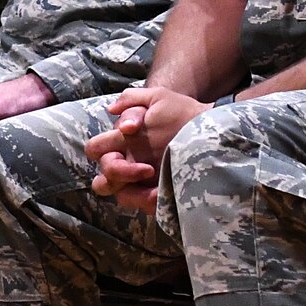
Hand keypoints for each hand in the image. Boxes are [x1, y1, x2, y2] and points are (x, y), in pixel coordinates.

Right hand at [85, 86, 209, 210]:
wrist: (210, 127)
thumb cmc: (181, 112)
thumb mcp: (158, 99)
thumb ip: (131, 99)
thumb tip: (110, 111)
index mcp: (121, 143)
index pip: (95, 150)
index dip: (103, 148)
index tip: (133, 134)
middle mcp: (127, 164)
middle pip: (102, 179)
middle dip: (118, 173)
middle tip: (147, 169)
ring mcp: (142, 183)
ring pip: (121, 196)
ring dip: (136, 193)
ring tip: (158, 189)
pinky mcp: (159, 195)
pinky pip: (146, 207)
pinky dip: (154, 202)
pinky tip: (167, 193)